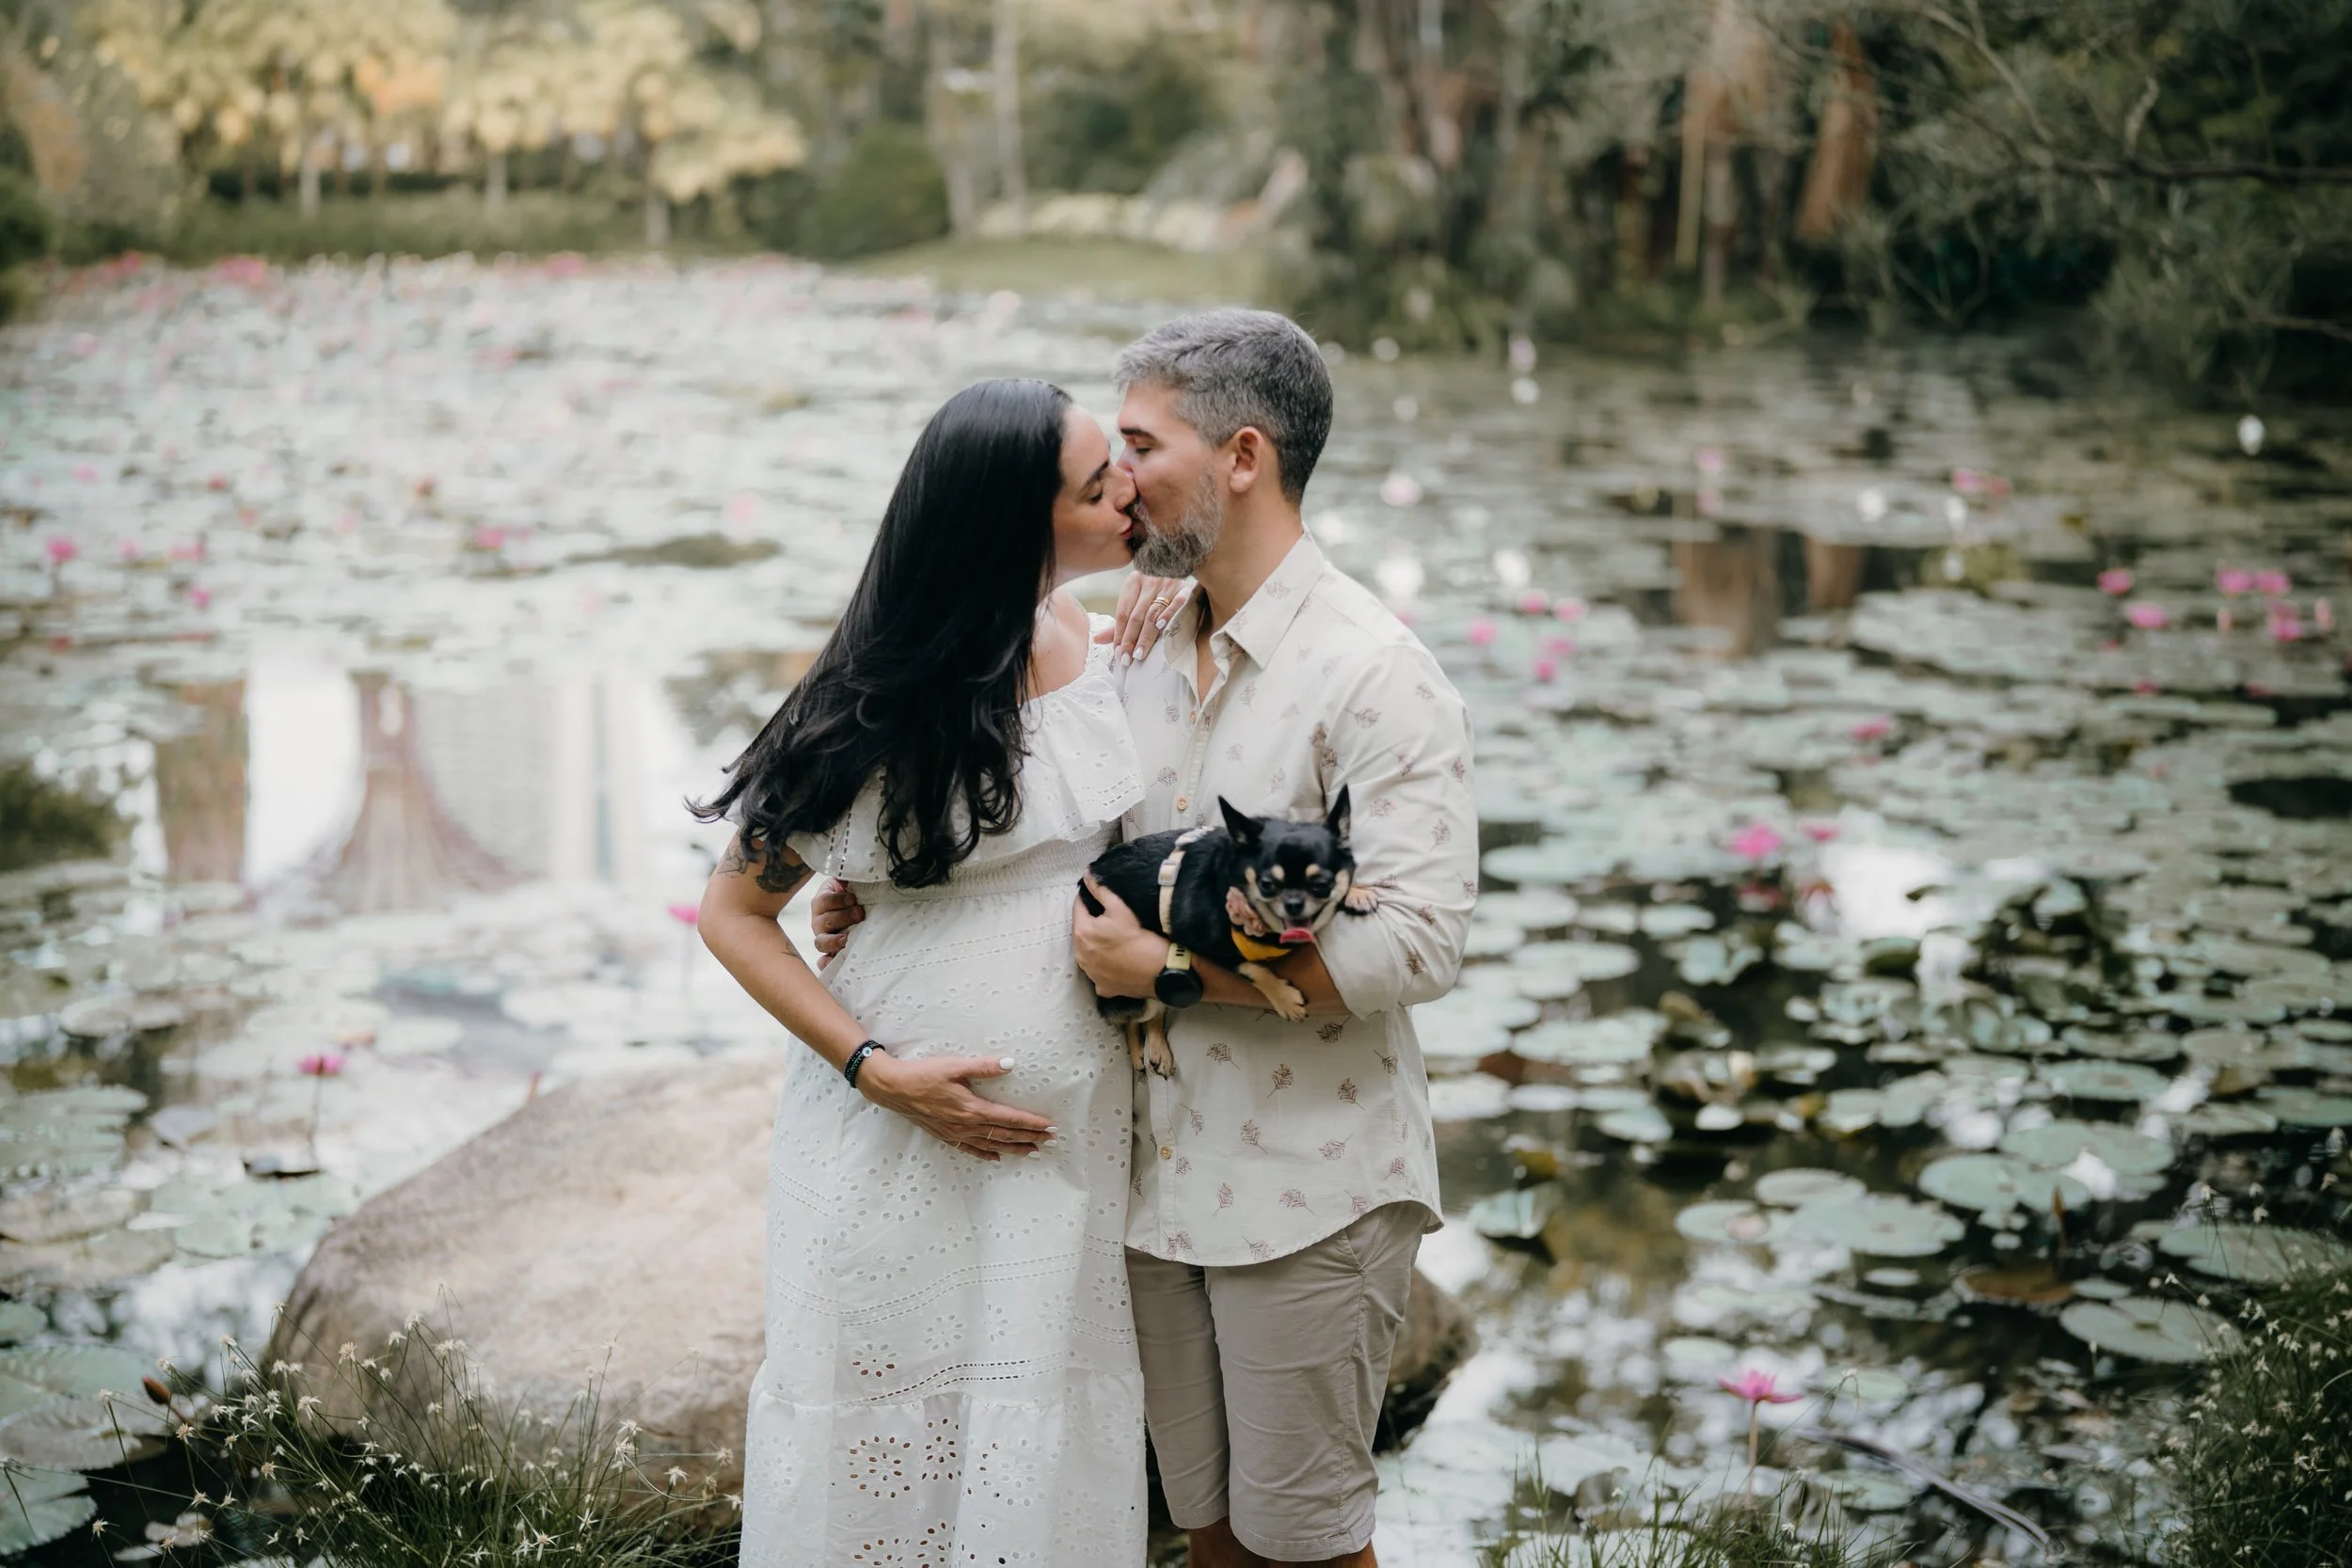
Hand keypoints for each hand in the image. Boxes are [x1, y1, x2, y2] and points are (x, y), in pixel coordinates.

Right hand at [811, 878, 864, 967]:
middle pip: (824, 922)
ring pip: (821, 942)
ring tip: (849, 939)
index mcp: (822, 902)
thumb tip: (855, 868)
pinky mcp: (830, 953)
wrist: (859, 910)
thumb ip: (850, 877)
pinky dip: (826, 963)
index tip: (853, 898)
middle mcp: (819, 921)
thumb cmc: (854, 895)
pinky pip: (823, 961)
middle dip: (843, 917)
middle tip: (860, 913)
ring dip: (835, 941)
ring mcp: (823, 938)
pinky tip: (834, 961)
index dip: (837, 900)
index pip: (824, 901)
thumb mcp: (850, 883)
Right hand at [858, 1051, 1054, 1159]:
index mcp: (972, 1109)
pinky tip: (997, 1156)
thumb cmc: (923, 1074)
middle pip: (1005, 1135)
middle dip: (1030, 1138)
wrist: (893, 1088)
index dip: (1032, 1123)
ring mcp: (956, 1133)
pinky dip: (986, 1153)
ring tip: (1033, 1152)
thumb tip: (1010, 1063)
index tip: (1050, 1127)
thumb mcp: (954, 1065)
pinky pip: (970, 1149)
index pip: (1010, 1118)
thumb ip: (984, 1066)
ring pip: (992, 1145)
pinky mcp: (945, 1136)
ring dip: (1014, 1148)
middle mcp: (967, 1125)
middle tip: (1051, 1141)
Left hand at [1072, 875, 1167, 999]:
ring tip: (1115, 939)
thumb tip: (1087, 875)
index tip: (1099, 897)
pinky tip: (1117, 961)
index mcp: (1082, 933)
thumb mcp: (1120, 907)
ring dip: (1096, 944)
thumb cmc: (1140, 937)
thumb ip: (1100, 889)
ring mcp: (1091, 974)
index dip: (1088, 899)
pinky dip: (1105, 966)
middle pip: (1082, 931)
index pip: (1078, 908)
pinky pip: (1099, 973)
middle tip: (1110, 918)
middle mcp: (1081, 955)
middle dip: (1092, 923)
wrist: (1160, 971)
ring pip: (1088, 952)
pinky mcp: (1103, 987)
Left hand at [1098, 574, 1190, 664]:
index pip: (1123, 613)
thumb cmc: (1155, 592)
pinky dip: (1168, 615)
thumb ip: (1120, 623)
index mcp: (1133, 582)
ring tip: (1139, 654)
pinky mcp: (1185, 589)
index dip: (1119, 634)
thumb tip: (1097, 639)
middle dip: (1130, 639)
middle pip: (1136, 616)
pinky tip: (1161, 628)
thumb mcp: (1136, 601)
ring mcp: (1168, 584)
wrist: (1180, 567)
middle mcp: (1149, 581)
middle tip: (1126, 659)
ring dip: (1145, 636)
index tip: (1118, 652)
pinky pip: (1176, 603)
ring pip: (1153, 613)